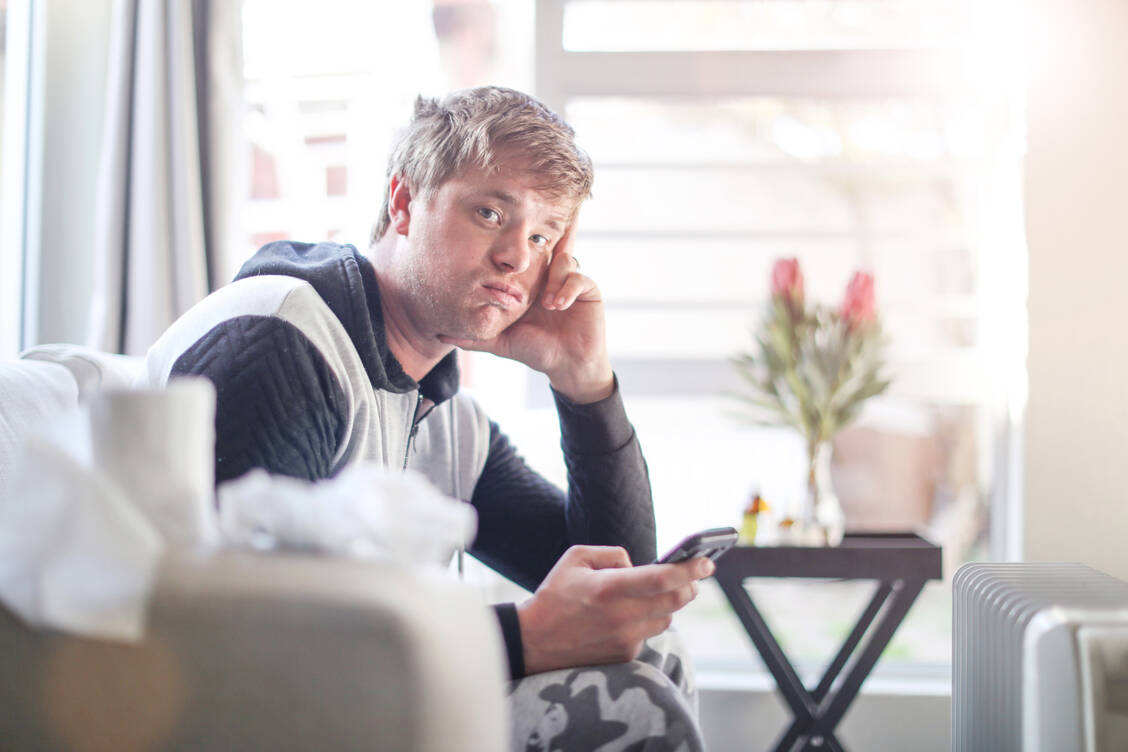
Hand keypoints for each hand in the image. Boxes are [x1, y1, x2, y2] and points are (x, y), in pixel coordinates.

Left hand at [439, 224, 613, 403]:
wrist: (567, 366)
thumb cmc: (535, 351)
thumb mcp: (501, 342)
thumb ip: (475, 337)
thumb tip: (443, 335)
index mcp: (529, 284)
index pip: (522, 259)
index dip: (516, 251)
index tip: (506, 243)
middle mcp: (549, 278)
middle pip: (544, 250)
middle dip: (536, 251)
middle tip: (525, 259)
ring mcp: (569, 282)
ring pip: (562, 259)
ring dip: (552, 279)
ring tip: (547, 304)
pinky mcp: (588, 289)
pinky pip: (578, 276)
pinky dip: (567, 288)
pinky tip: (558, 305)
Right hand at [516, 545, 714, 674]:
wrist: (533, 641)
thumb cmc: (554, 595)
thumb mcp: (576, 558)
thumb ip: (613, 554)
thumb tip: (638, 565)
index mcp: (609, 588)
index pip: (663, 578)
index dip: (690, 569)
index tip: (707, 562)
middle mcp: (621, 616)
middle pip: (675, 600)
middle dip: (690, 586)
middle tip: (694, 577)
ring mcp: (625, 639)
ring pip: (666, 619)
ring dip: (669, 604)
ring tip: (658, 593)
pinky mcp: (624, 656)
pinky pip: (648, 634)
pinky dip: (647, 622)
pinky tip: (631, 615)